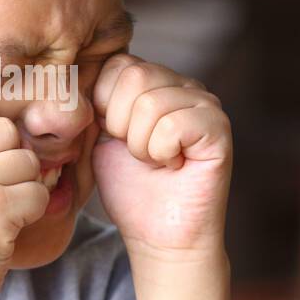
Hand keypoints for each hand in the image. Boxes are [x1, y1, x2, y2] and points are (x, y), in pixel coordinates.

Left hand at [91, 54, 231, 260]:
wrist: (159, 235)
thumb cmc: (131, 188)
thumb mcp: (100, 136)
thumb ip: (96, 100)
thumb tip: (80, 74)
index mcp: (155, 81)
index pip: (117, 63)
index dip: (104, 106)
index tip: (117, 137)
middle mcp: (183, 84)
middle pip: (134, 76)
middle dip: (121, 125)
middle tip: (139, 153)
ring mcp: (205, 103)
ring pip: (151, 104)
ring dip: (141, 145)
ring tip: (156, 161)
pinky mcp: (219, 128)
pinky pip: (174, 125)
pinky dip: (162, 152)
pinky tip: (174, 165)